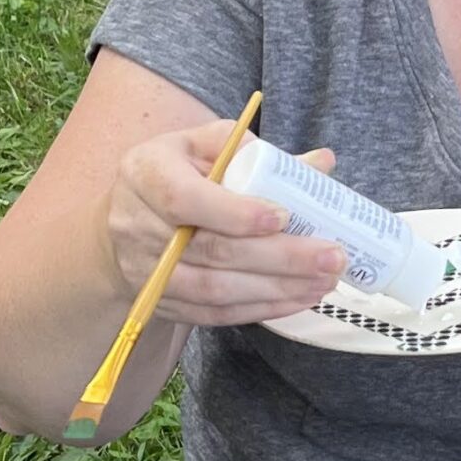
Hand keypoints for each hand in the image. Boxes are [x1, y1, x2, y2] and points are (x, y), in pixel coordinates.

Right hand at [104, 120, 345, 325]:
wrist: (128, 219)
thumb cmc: (179, 172)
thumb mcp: (207, 146)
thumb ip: (258, 152)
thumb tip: (323, 162)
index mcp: (146, 172)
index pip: (183, 198)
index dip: (234, 212)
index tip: (284, 217)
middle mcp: (136, 225)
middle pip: (210, 250)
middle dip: (279, 257)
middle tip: (331, 257)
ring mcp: (146, 272)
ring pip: (215, 290)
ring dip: (277, 289)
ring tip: (324, 281)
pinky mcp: (162, 304)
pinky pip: (214, 314)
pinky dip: (261, 309)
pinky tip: (299, 298)